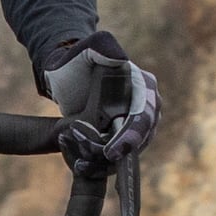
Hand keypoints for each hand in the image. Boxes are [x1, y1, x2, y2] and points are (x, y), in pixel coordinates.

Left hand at [63, 26, 159, 165]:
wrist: (66, 79)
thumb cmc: (75, 62)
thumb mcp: (86, 50)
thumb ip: (102, 48)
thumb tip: (119, 60)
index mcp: (144, 87)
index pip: (144, 116)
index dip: (130, 136)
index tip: (110, 151)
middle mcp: (149, 108)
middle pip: (141, 139)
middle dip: (119, 153)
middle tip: (98, 163)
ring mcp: (138, 126)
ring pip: (129, 152)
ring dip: (106, 162)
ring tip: (80, 164)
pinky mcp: (124, 139)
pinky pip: (117, 158)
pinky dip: (100, 166)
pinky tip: (80, 167)